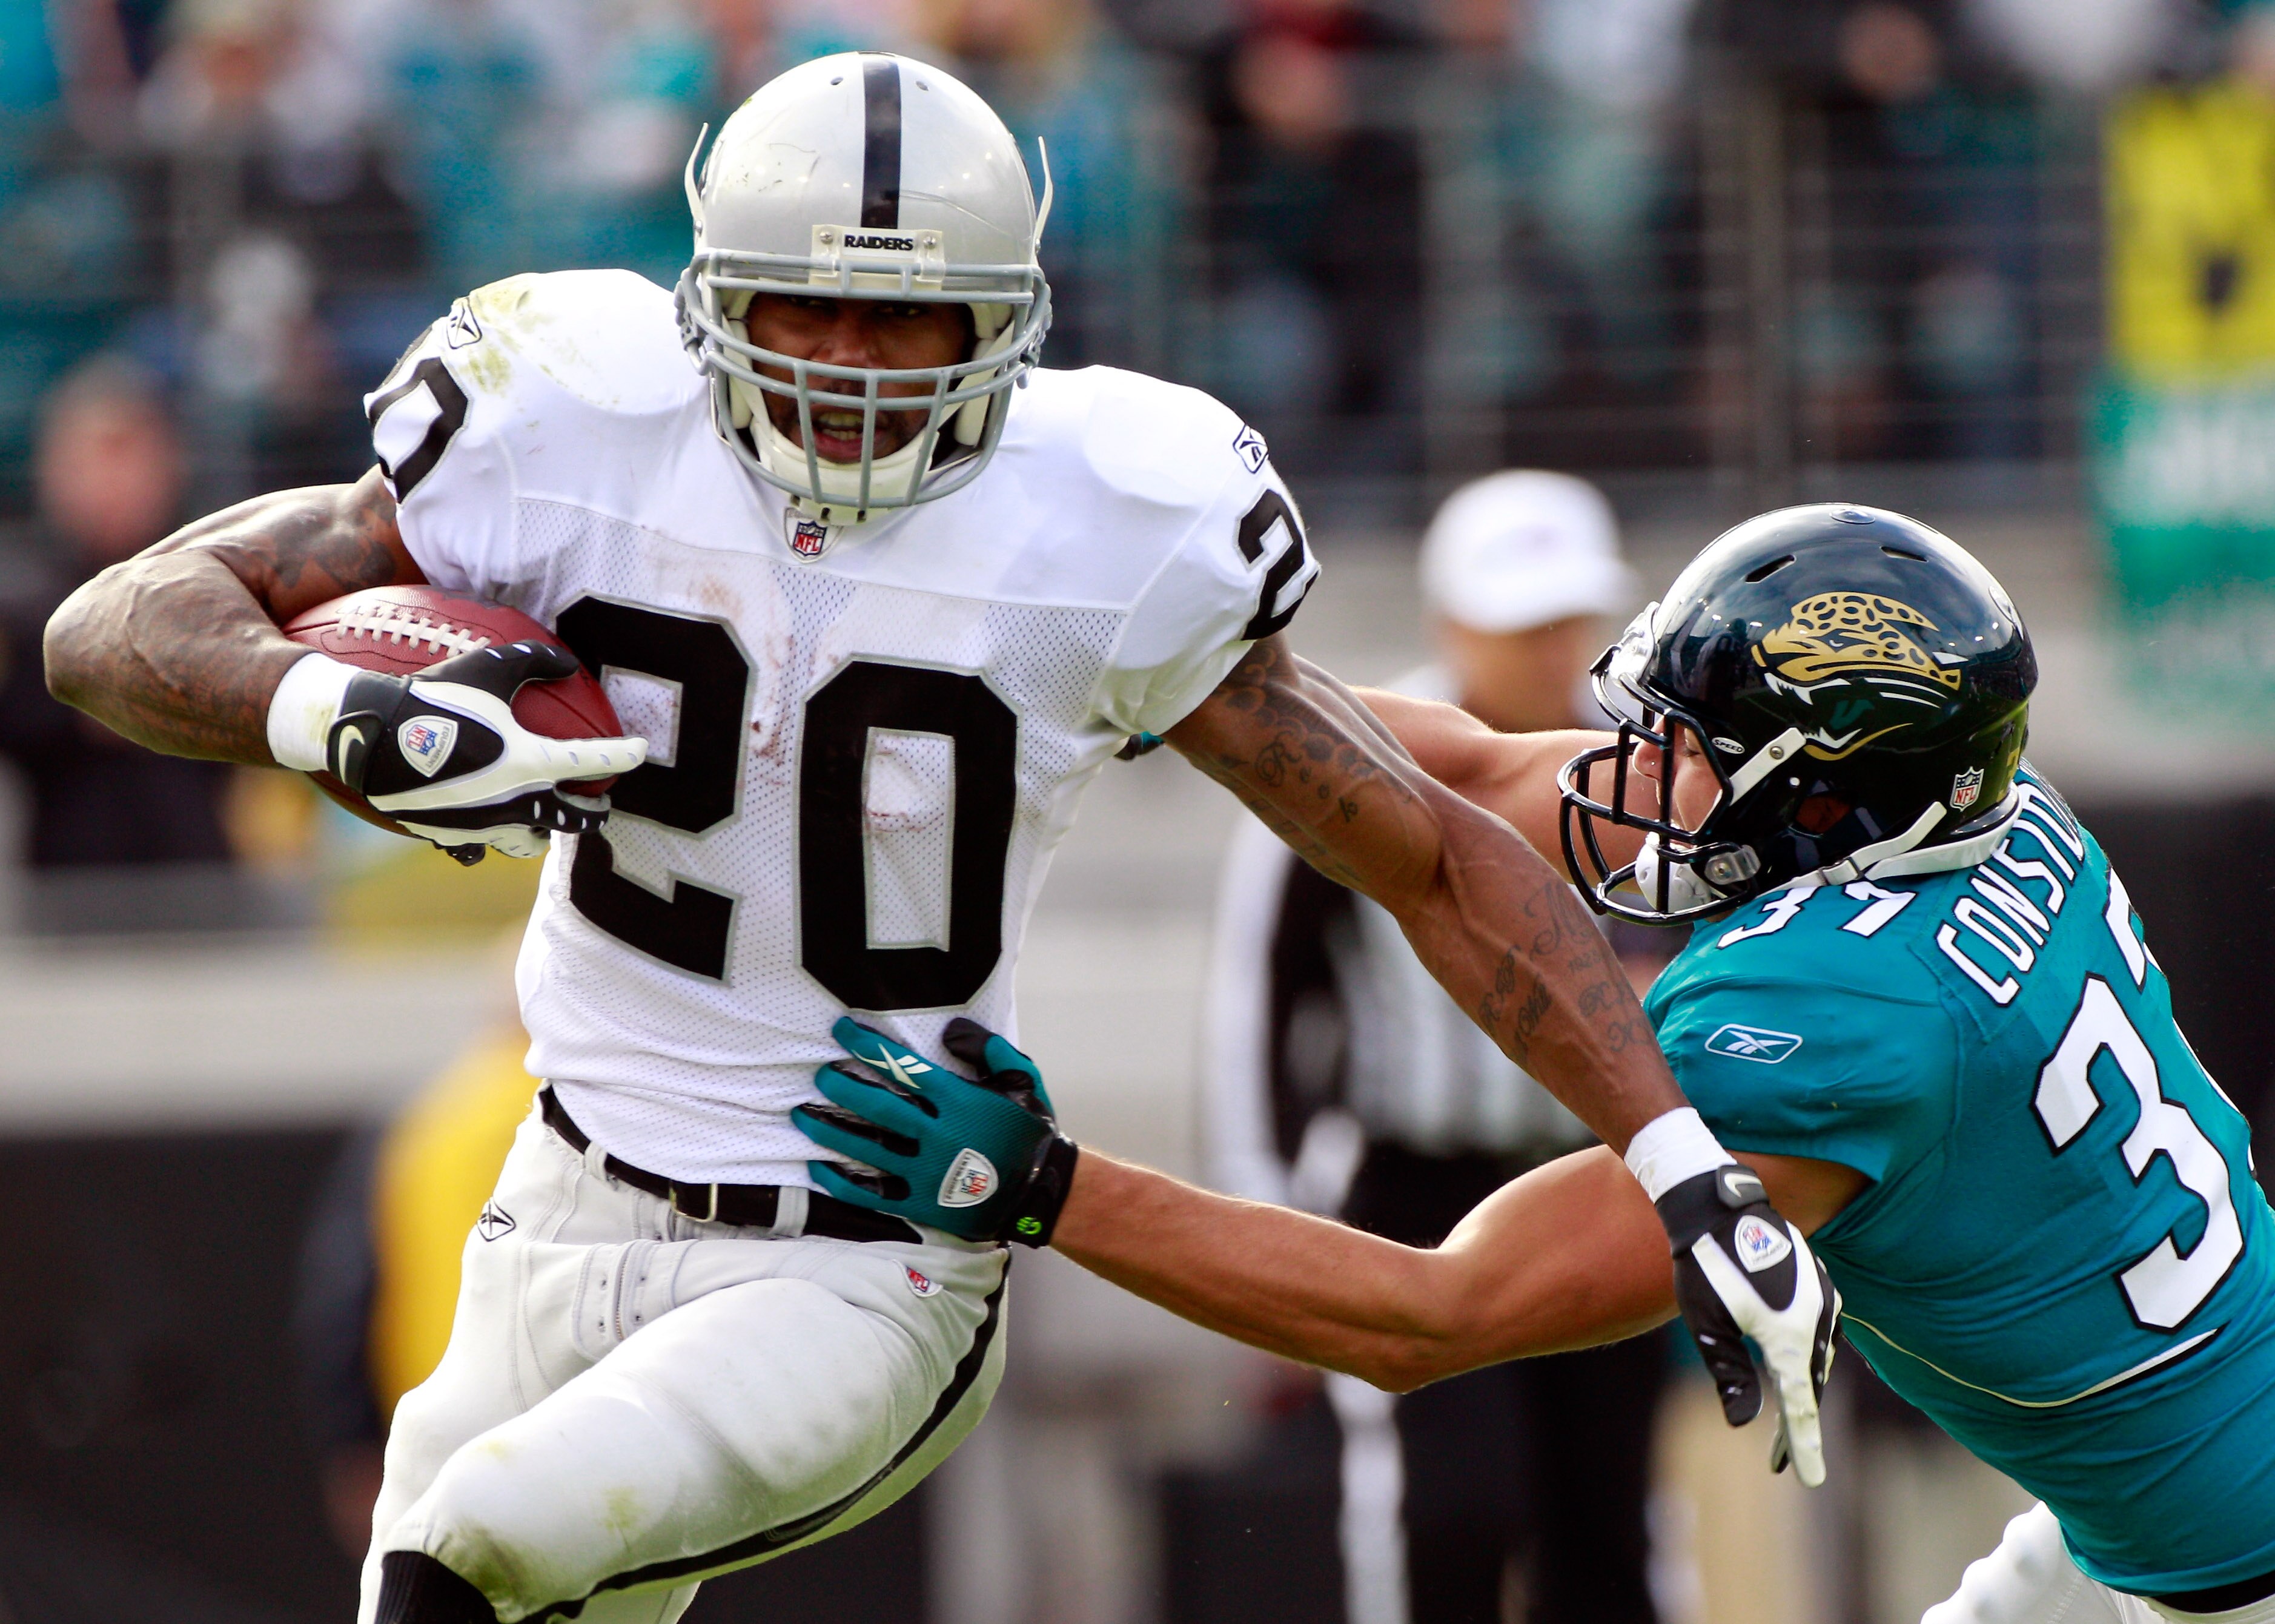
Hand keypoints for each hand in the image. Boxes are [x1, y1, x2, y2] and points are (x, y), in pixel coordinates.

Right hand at [325, 641, 646, 861]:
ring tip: (547, 818)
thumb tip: (570, 662)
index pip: (595, 763)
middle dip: (593, 815)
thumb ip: (534, 659)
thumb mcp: (488, 668)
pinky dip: (487, 842)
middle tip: (600, 805)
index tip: (640, 751)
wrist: (373, 737)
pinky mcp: (453, 839)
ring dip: (545, 832)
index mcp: (532, 763)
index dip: (624, 755)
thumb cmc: (435, 697)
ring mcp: (485, 826)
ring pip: (531, 843)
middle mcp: (516, 803)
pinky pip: (479, 851)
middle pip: (574, 821)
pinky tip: (489, 830)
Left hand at [792, 1016, 1079, 1243]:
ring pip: (868, 1148)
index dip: (869, 1047)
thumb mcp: (1023, 1080)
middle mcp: (940, 1137)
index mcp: (962, 1102)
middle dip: (843, 1087)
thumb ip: (988, 1049)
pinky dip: (842, 1181)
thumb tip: (950, 1029)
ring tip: (802, 1114)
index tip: (841, 1030)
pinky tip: (817, 1168)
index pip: (905, 1068)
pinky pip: (873, 1194)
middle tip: (819, 1074)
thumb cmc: (1031, 1130)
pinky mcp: (922, 1204)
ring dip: (831, 1130)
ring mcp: (928, 1173)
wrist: (1043, 1191)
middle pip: (879, 1108)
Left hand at [1656, 1164, 1840, 1486]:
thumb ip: (1730, 1375)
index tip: (1811, 1479)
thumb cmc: (1703, 1265)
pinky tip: (1793, 1370)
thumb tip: (1744, 1423)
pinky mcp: (1818, 1282)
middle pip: (1810, 1385)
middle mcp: (1817, 1318)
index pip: (1800, 1405)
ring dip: (1801, 1391)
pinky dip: (1806, 1358)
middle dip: (1795, 1425)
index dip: (1803, 1445)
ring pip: (1817, 1358)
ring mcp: (1822, 1297)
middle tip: (1778, 1461)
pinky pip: (1820, 1331)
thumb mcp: (1708, 1326)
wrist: (1716, 1205)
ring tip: (1781, 1424)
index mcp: (1790, 1335)